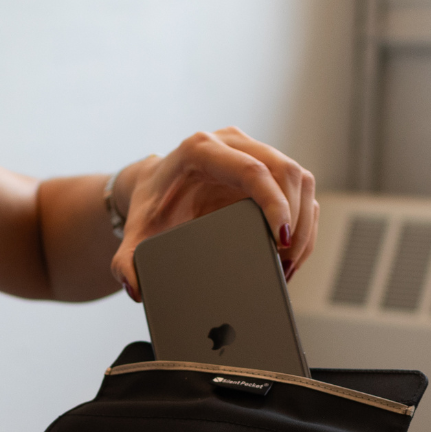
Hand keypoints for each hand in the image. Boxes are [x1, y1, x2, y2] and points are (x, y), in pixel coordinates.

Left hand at [110, 129, 318, 298]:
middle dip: (295, 220)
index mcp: (200, 150)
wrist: (154, 190)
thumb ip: (126, 263)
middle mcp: (230, 143)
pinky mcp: (266, 167)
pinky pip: (299, 189)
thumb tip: (135, 288)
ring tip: (289, 263)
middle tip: (285, 262)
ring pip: (299, 179)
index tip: (281, 239)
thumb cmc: (150, 207)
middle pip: (285, 171)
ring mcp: (252, 151)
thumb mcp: (135, 235)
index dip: (275, 204)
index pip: (253, 170)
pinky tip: (292, 252)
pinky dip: (304, 221)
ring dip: (304, 222)